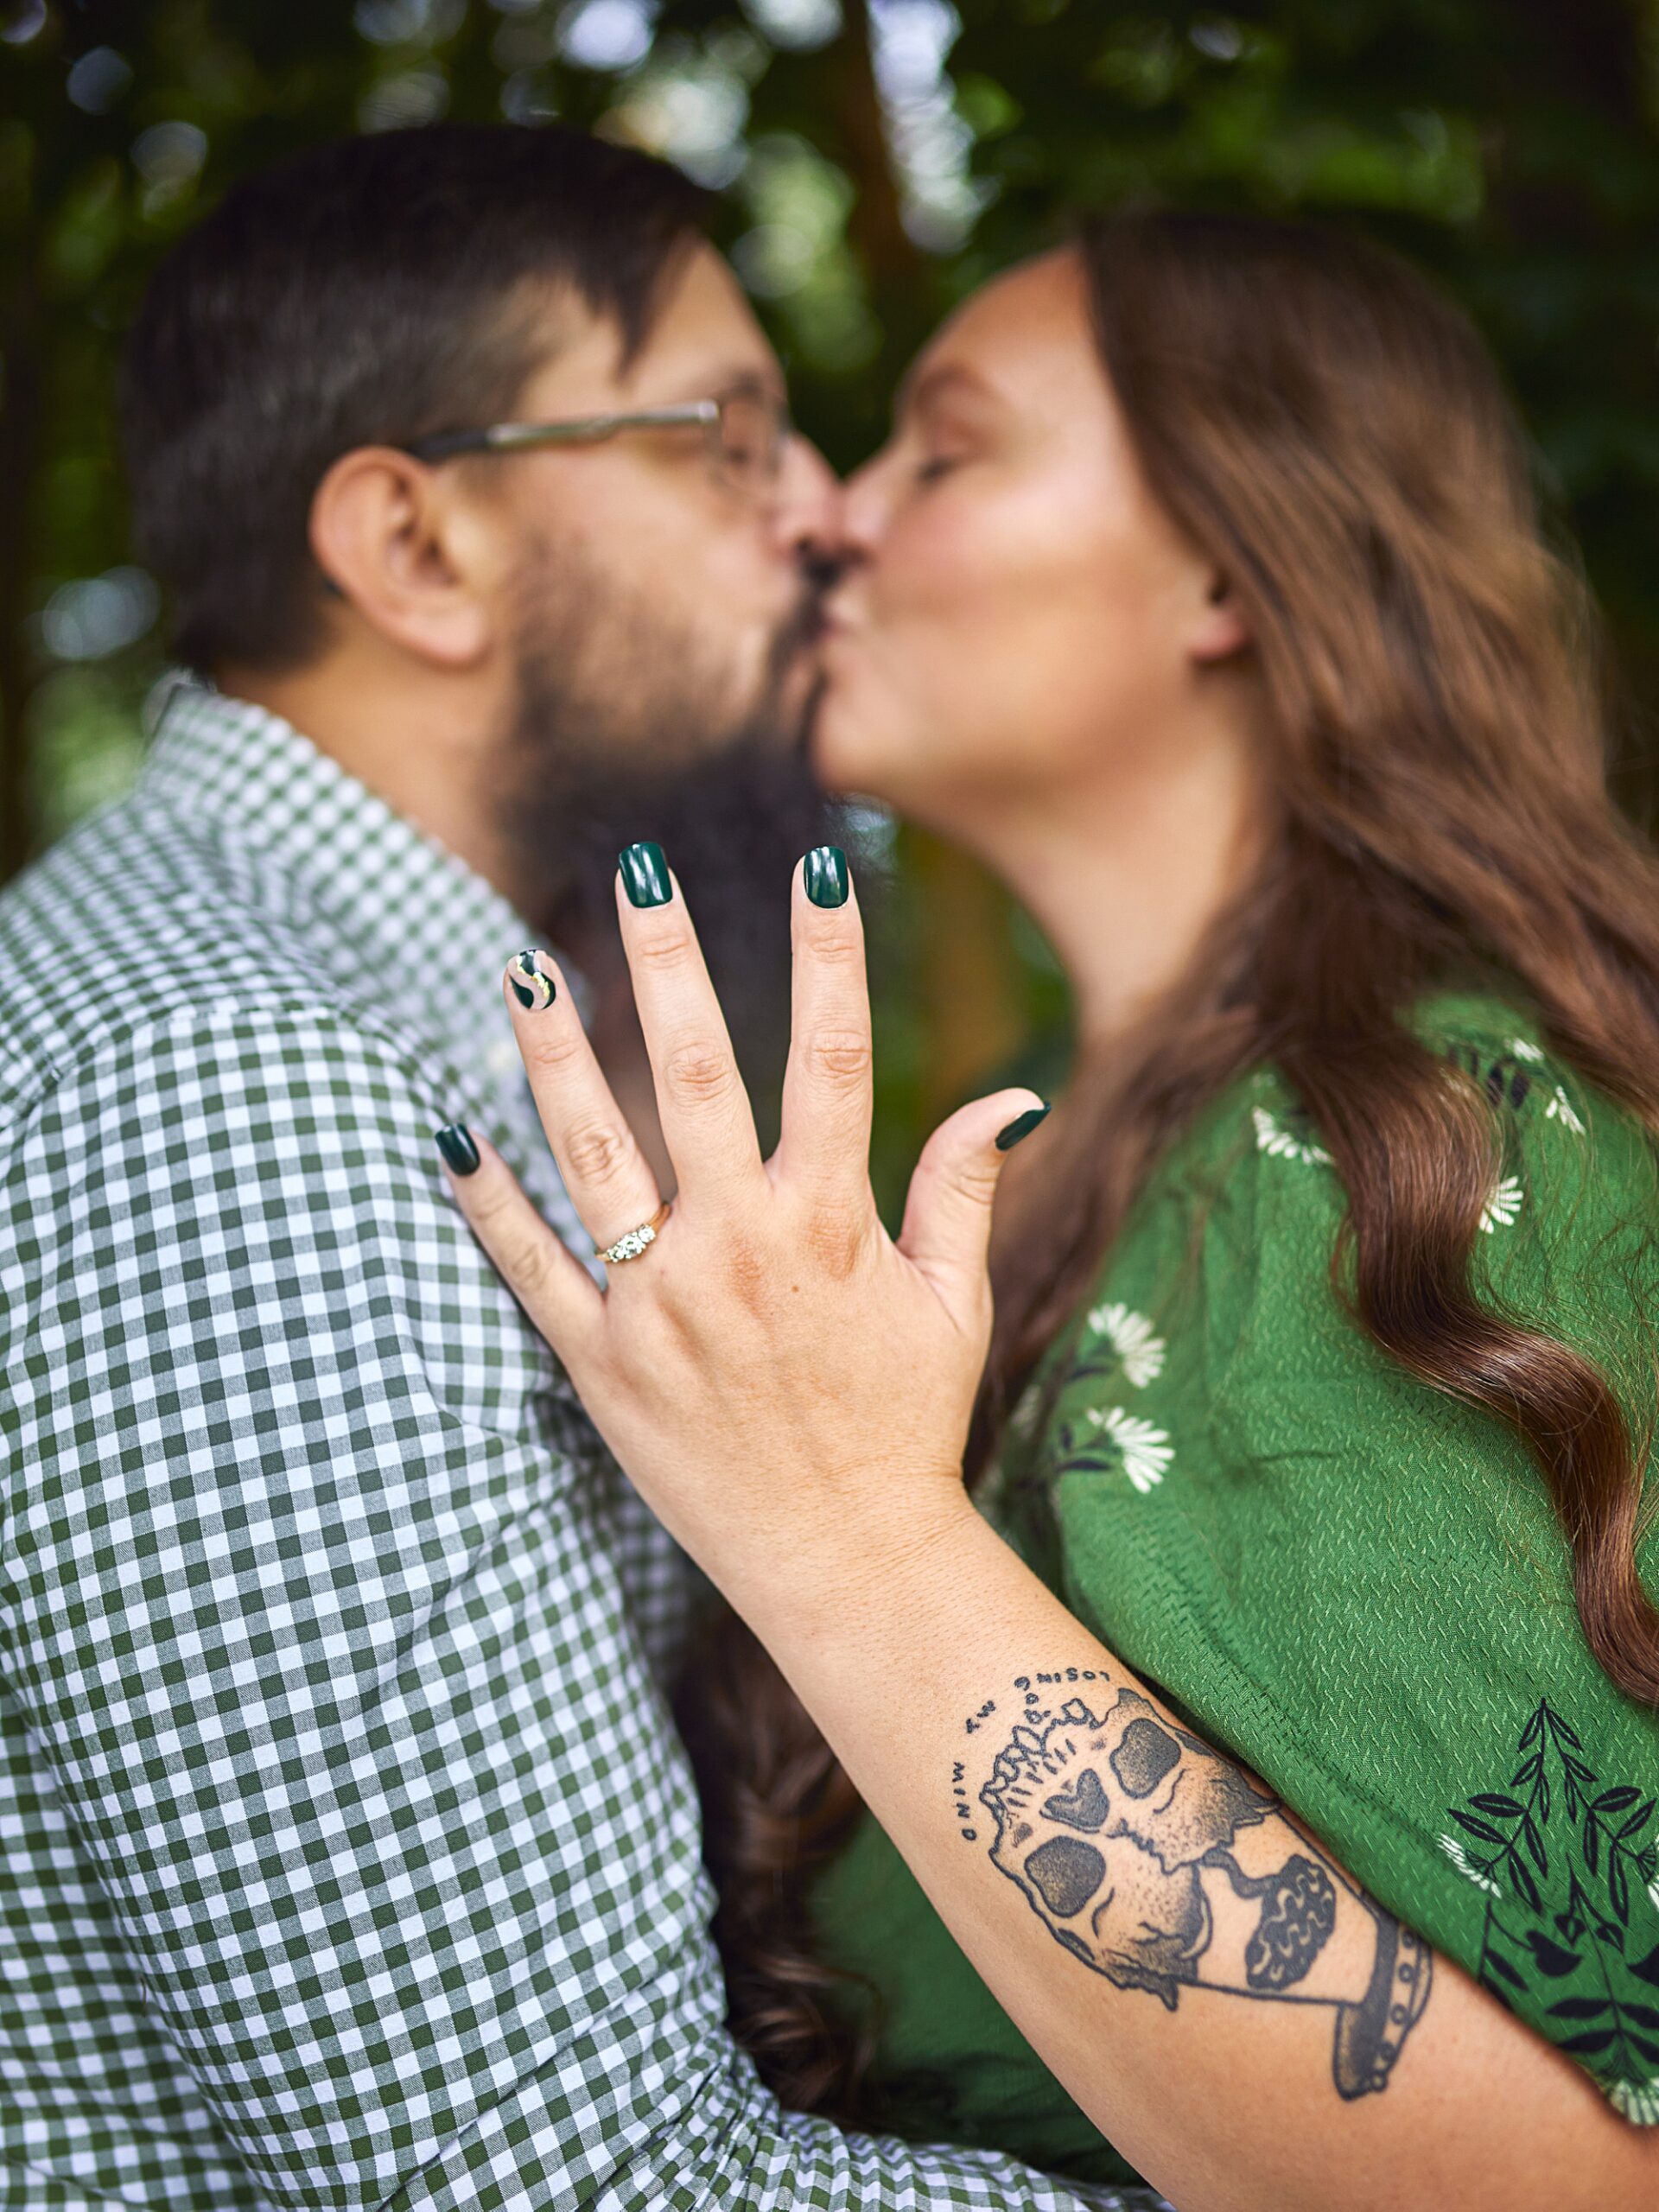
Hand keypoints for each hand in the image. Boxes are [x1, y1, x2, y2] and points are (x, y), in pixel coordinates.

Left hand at [438, 846, 1046, 1613]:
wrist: (846, 1564)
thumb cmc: (907, 1427)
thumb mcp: (951, 1305)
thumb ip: (962, 1189)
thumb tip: (1013, 1091)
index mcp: (831, 1224)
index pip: (837, 1056)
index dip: (832, 952)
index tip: (825, 861)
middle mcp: (739, 1248)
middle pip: (696, 1073)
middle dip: (669, 961)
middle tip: (641, 870)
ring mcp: (659, 1304)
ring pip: (593, 1153)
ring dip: (555, 1055)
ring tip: (519, 970)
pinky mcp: (600, 1363)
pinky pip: (530, 1270)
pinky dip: (488, 1204)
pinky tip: (448, 1135)